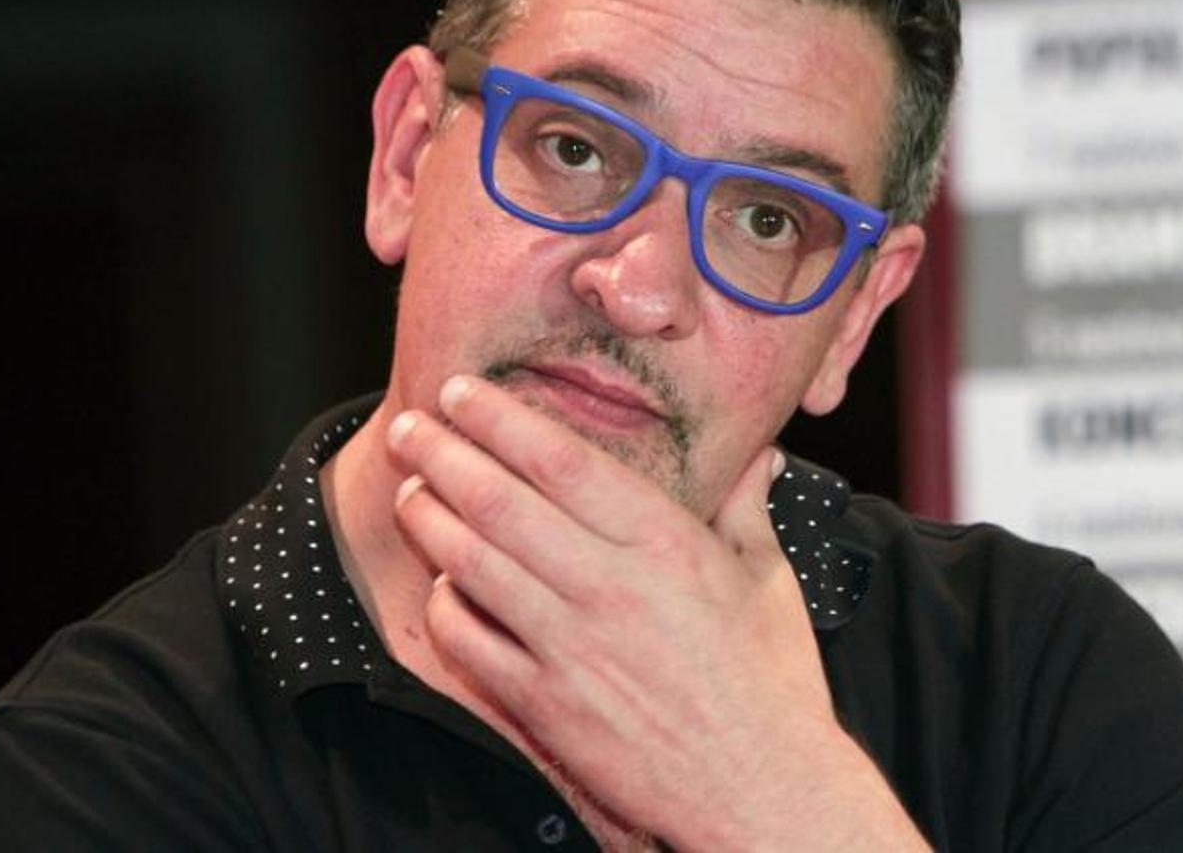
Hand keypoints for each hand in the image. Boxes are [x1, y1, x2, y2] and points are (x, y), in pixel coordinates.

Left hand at [386, 375, 922, 850]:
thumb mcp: (769, 579)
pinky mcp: (546, 703)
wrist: (764, 790)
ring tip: (411, 490)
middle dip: (442, 454)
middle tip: (410, 426)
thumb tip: (763, 451)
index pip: (560, 459)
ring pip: (473, 563)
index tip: (464, 392)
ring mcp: (570, 647)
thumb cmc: (772, 683)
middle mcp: (609, 585)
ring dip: (430, 518)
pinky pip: (469, 642)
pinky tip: (441, 584)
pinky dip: (445, 605)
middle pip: (499, 500)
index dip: (500, 419)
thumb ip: (748, 505)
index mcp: (664, 542)